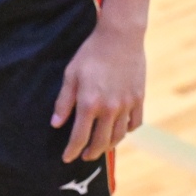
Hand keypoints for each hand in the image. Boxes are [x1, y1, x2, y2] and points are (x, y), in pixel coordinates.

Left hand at [51, 16, 145, 162]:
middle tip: (85, 156)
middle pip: (101, 142)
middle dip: (91, 153)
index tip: (67, 159)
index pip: (79, 137)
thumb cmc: (91, 54)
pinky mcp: (139, 99)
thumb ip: (64, 102)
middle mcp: (109, 109)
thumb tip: (56, 123)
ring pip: (119, 136)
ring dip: (109, 145)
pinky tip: (120, 130)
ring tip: (101, 147)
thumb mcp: (71, 75)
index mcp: (89, 103)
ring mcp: (126, 105)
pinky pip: (134, 123)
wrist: (120, 37)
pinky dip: (126, 131)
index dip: (72, 151)